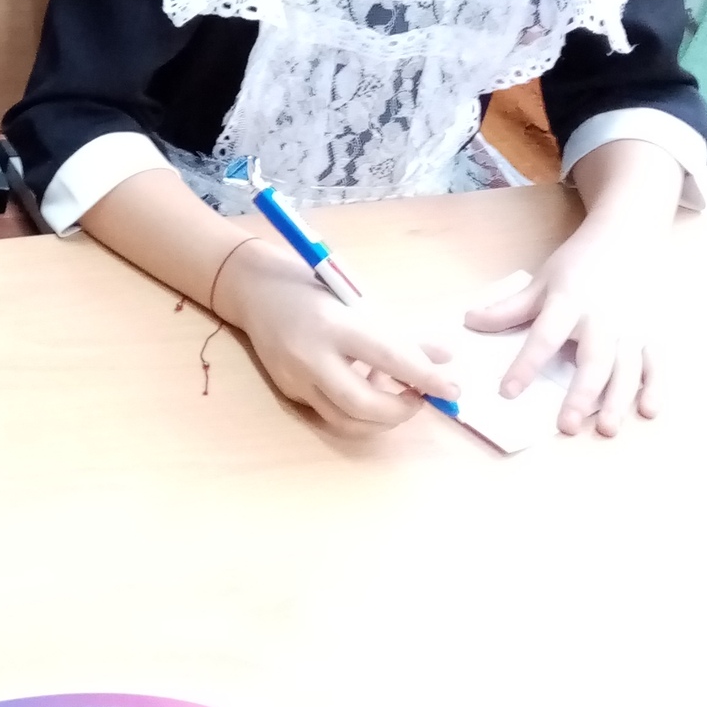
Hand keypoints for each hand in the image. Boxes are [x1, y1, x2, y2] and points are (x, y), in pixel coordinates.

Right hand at [215, 244, 459, 436]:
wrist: (254, 289)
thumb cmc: (313, 286)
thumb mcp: (358, 300)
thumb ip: (400, 333)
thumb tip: (443, 358)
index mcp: (334, 324)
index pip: (389, 358)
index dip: (425, 377)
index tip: (452, 388)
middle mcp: (311, 356)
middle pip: (362, 404)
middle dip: (400, 411)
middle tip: (420, 400)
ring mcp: (296, 378)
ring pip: (345, 420)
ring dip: (380, 418)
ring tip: (396, 397)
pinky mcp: (289, 391)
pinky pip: (330, 412)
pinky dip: (357, 410)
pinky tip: (366, 388)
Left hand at [464, 230, 663, 437]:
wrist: (631, 233)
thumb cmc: (581, 261)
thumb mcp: (543, 280)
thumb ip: (510, 307)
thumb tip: (469, 322)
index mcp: (569, 302)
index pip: (544, 336)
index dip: (526, 364)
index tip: (507, 392)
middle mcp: (604, 317)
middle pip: (593, 360)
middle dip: (581, 394)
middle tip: (566, 425)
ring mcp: (634, 326)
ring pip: (627, 368)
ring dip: (617, 399)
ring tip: (605, 428)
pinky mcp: (656, 331)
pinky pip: (657, 363)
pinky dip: (656, 387)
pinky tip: (648, 411)